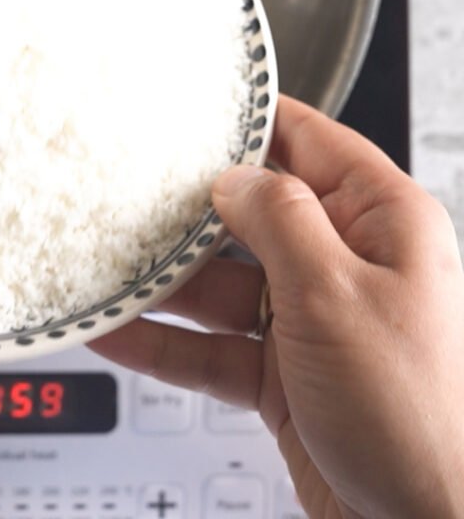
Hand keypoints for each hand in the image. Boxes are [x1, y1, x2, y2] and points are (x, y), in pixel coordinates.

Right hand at [90, 95, 463, 518]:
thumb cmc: (423, 418)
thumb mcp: (337, 298)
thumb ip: (279, 222)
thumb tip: (232, 178)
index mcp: (382, 222)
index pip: (306, 141)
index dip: (247, 122)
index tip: (190, 110)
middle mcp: (345, 263)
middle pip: (249, 215)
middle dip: (186, 213)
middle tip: (127, 194)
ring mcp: (310, 319)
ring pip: (220, 283)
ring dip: (163, 285)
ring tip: (107, 269)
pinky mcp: (281, 372)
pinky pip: (210, 344)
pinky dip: (163, 341)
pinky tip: (117, 332)